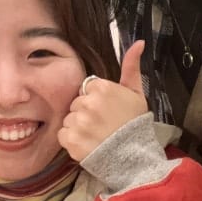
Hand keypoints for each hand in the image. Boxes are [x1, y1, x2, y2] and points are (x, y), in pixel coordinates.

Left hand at [58, 40, 147, 161]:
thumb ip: (132, 66)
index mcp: (103, 88)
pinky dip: (71, 141)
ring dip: (78, 128)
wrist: (134, 158)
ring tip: (95, 136)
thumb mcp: (136, 93)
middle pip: (76, 104)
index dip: (95, 101)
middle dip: (85, 113)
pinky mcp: (72, 140)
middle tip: (102, 125)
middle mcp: (89, 103)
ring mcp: (79, 122)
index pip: (86, 88)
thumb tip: (138, 42)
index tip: (106, 111)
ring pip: (68, 119)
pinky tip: (87, 144)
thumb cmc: (134, 125)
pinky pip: (62, 135)